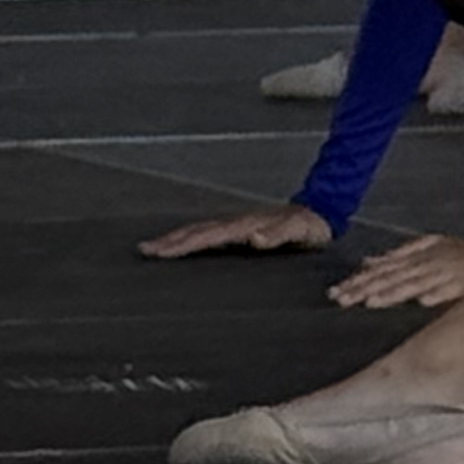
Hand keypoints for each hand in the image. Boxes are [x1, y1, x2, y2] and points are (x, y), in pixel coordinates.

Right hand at [138, 202, 334, 262]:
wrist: (320, 211)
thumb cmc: (308, 227)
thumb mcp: (296, 232)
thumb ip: (275, 235)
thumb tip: (253, 238)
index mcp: (243, 226)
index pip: (206, 236)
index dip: (182, 245)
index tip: (159, 252)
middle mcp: (236, 223)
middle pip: (196, 231)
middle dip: (169, 241)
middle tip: (144, 250)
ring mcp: (237, 224)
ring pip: (199, 230)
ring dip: (176, 239)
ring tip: (154, 247)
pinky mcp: (241, 228)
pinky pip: (209, 233)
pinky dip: (191, 238)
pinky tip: (184, 244)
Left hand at [327, 234, 463, 310]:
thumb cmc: (461, 255)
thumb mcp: (428, 247)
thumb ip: (398, 254)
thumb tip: (368, 260)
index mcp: (415, 259)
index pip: (380, 271)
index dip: (358, 281)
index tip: (337, 292)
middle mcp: (426, 265)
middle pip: (390, 279)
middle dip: (365, 290)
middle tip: (343, 300)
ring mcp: (446, 274)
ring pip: (415, 284)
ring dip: (394, 294)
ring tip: (373, 302)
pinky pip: (451, 289)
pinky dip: (438, 294)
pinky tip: (424, 303)